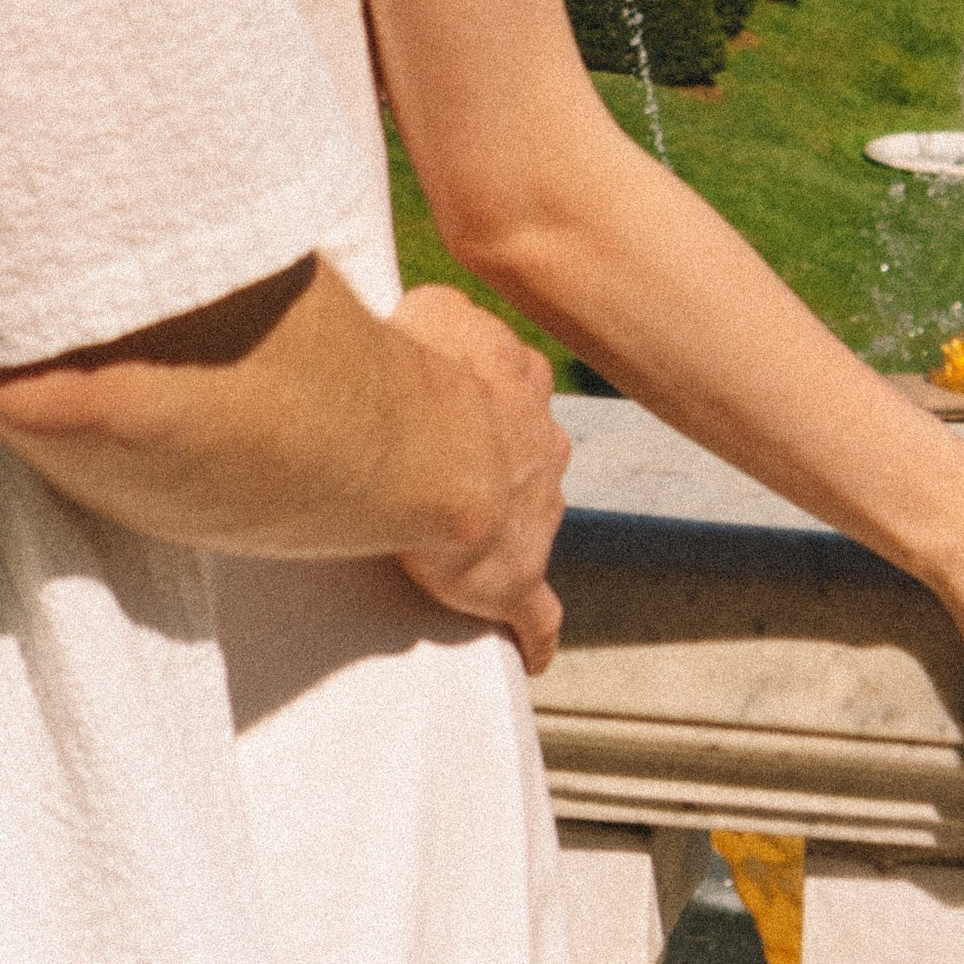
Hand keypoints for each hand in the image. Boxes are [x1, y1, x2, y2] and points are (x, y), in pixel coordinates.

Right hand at [385, 284, 569, 671]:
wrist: (431, 447)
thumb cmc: (420, 371)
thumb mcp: (431, 310)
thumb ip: (441, 317)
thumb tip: (426, 320)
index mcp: (521, 381)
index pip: (516, 390)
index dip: (487, 404)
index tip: (460, 414)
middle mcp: (543, 444)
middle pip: (533, 458)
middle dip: (505, 469)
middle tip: (454, 482)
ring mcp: (539, 517)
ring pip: (534, 526)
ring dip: (508, 538)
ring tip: (463, 554)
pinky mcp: (521, 583)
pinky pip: (538, 618)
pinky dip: (534, 635)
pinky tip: (532, 653)